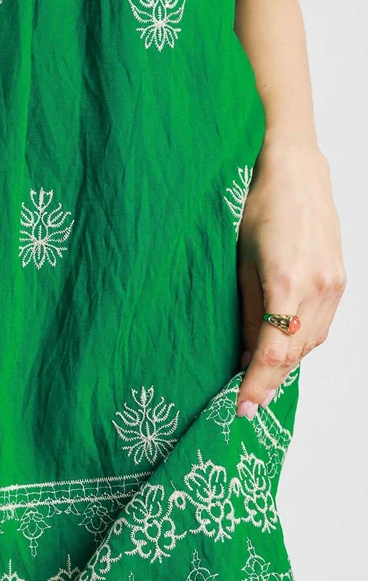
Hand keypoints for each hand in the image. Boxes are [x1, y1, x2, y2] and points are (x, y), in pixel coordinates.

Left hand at [236, 142, 345, 418]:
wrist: (297, 171)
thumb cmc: (258, 208)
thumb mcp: (240, 262)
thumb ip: (247, 312)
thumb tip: (245, 354)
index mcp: (287, 283)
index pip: (273, 352)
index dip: (257, 385)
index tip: (242, 409)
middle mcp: (319, 288)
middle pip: (295, 354)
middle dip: (269, 380)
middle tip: (245, 399)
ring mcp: (335, 285)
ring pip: (311, 344)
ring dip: (286, 364)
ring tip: (260, 378)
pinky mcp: (341, 281)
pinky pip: (322, 327)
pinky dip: (302, 343)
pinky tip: (284, 347)